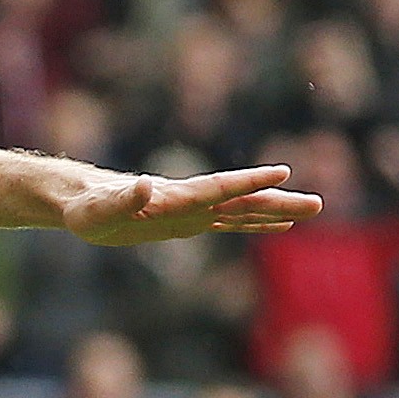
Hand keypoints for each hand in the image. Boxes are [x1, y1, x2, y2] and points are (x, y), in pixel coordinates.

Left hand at [63, 164, 322, 245]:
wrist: (81, 202)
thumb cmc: (86, 210)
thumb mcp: (97, 211)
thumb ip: (121, 199)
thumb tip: (144, 184)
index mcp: (172, 198)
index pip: (216, 189)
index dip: (247, 181)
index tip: (280, 171)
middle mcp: (188, 202)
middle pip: (240, 200)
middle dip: (277, 201)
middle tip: (317, 202)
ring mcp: (191, 212)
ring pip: (241, 210)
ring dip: (275, 210)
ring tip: (313, 208)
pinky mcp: (187, 224)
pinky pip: (227, 223)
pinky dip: (253, 224)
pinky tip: (277, 225)